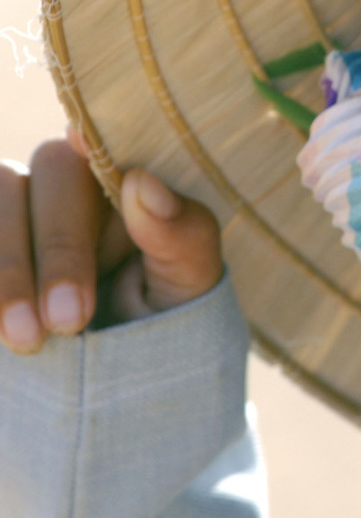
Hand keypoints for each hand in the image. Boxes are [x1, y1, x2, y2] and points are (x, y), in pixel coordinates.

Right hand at [0, 129, 222, 353]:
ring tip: (29, 338)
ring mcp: (10, 204)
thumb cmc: (157, 315)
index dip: (93, 147)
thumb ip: (182, 235)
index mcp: (122, 172)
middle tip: (70, 319)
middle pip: (48, 172)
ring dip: (7, 270)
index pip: (104, 142)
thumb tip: (142, 182)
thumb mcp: (186, 286)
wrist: (107, 375)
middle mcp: (62, 176)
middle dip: (56, 250)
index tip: (89, 156)